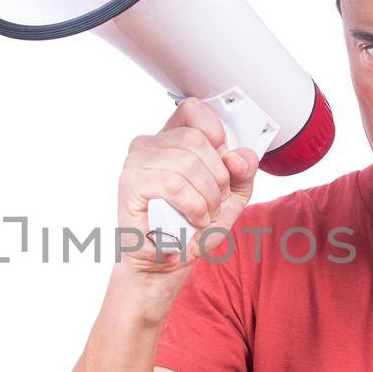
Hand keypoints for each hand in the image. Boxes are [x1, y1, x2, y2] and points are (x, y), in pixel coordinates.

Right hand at [117, 97, 258, 274]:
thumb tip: (239, 156)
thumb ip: (243, 171)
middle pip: (196, 139)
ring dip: (207, 196)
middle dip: (218, 176)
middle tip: (216, 200)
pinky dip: (192, 206)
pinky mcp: (130, 184)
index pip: (192, 110)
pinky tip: (193, 219)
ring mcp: (136, 162)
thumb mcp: (230, 196)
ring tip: (204, 214)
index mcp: (170, 139)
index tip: (224, 158)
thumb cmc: (190, 226)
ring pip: (187, 162)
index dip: (215, 131)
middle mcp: (149, 145)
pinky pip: (173, 184)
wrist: (165, 262)